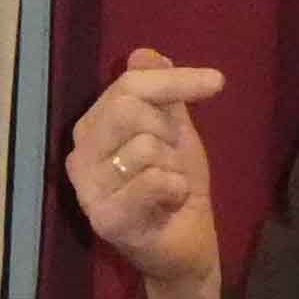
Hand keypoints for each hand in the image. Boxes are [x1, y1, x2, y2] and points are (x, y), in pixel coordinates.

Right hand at [65, 53, 228, 298]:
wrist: (186, 246)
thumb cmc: (175, 187)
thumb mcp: (174, 132)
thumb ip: (161, 93)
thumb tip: (144, 52)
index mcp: (92, 128)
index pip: (129, 85)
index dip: (175, 80)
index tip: (217, 82)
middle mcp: (80, 155)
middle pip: (129, 108)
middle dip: (168, 130)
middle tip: (173, 159)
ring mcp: (89, 189)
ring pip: (146, 146)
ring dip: (175, 168)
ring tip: (168, 188)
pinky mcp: (106, 218)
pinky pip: (153, 180)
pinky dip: (176, 189)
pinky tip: (169, 204)